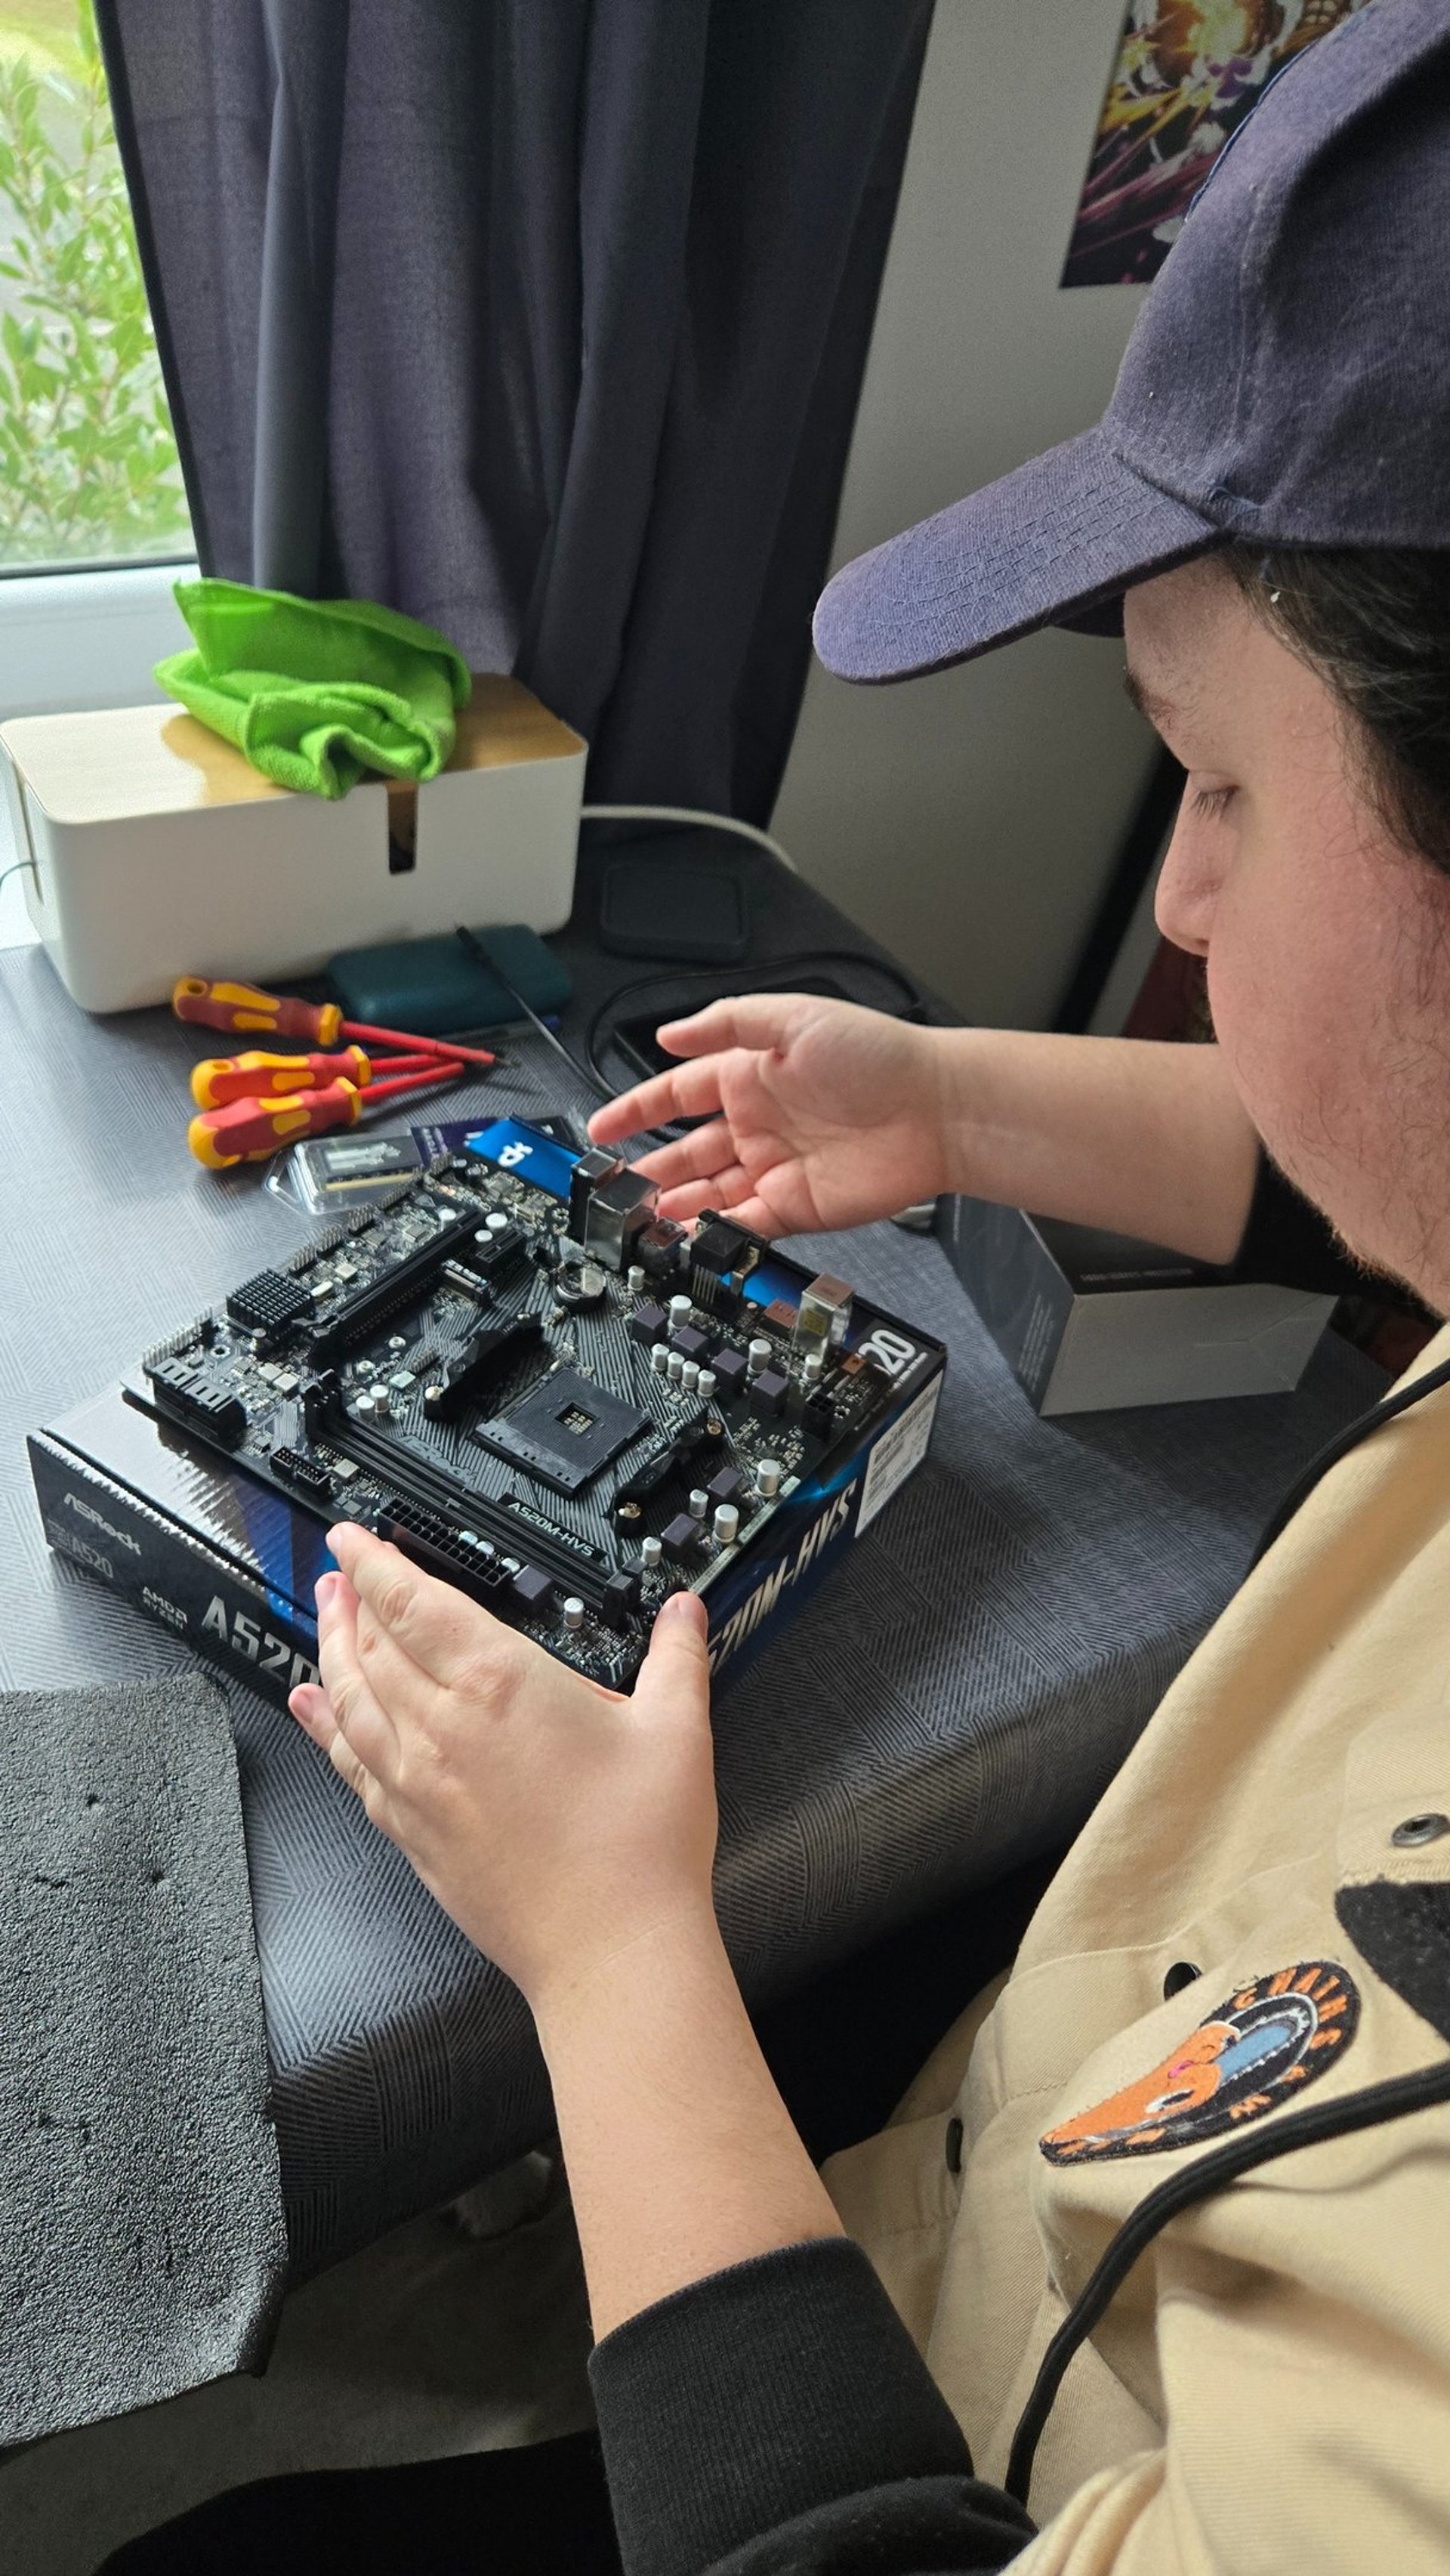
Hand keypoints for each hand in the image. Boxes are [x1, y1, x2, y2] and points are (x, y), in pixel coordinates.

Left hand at [288, 1526, 718, 2010]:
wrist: (609, 1948)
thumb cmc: (638, 1849)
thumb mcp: (676, 1729)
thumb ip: (676, 1657)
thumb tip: (682, 1614)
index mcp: (499, 1684)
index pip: (410, 1602)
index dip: (372, 1560)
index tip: (351, 1536)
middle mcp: (442, 1728)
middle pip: (369, 1645)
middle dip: (348, 1599)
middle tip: (339, 1573)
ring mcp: (418, 1784)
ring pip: (349, 1700)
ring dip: (330, 1652)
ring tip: (324, 1621)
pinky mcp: (412, 1833)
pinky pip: (350, 1764)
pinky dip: (326, 1726)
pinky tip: (314, 1709)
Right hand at [586, 992, 947, 1234]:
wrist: (936, 1109)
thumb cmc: (878, 1055)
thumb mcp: (793, 1018)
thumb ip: (725, 1025)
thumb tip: (666, 1034)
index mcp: (749, 1074)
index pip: (677, 1094)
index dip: (636, 1110)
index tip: (602, 1128)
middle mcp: (758, 1122)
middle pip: (687, 1152)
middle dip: (648, 1170)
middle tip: (615, 1187)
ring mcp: (775, 1167)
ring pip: (709, 1192)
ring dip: (674, 1205)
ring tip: (639, 1217)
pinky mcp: (796, 1207)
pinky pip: (744, 1224)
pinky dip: (713, 1233)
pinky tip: (685, 1235)